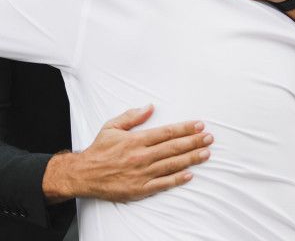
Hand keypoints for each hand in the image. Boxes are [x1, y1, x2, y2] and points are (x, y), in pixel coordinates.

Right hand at [43, 105, 212, 202]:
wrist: (85, 174)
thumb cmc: (99, 150)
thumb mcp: (112, 127)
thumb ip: (132, 117)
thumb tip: (149, 107)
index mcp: (136, 140)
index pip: (166, 132)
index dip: (184, 128)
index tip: (199, 125)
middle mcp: (141, 156)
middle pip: (173, 148)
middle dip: (193, 142)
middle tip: (209, 138)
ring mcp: (142, 174)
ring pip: (171, 165)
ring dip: (191, 158)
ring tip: (206, 153)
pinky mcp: (140, 189)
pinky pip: (162, 183)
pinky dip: (177, 179)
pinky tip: (190, 174)